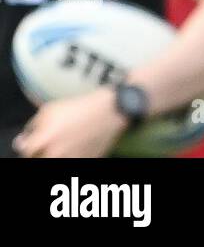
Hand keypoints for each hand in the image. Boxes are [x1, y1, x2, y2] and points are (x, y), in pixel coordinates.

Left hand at [13, 88, 127, 157]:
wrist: (113, 110)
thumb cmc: (82, 106)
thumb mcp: (51, 108)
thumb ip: (34, 125)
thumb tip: (25, 138)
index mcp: (45, 139)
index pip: (26, 151)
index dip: (28, 144)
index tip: (32, 140)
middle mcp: (56, 153)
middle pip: (39, 160)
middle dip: (41, 151)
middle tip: (49, 142)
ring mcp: (72, 159)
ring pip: (55, 161)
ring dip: (56, 154)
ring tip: (64, 143)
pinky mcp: (86, 161)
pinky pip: (73, 160)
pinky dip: (72, 155)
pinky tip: (77, 145)